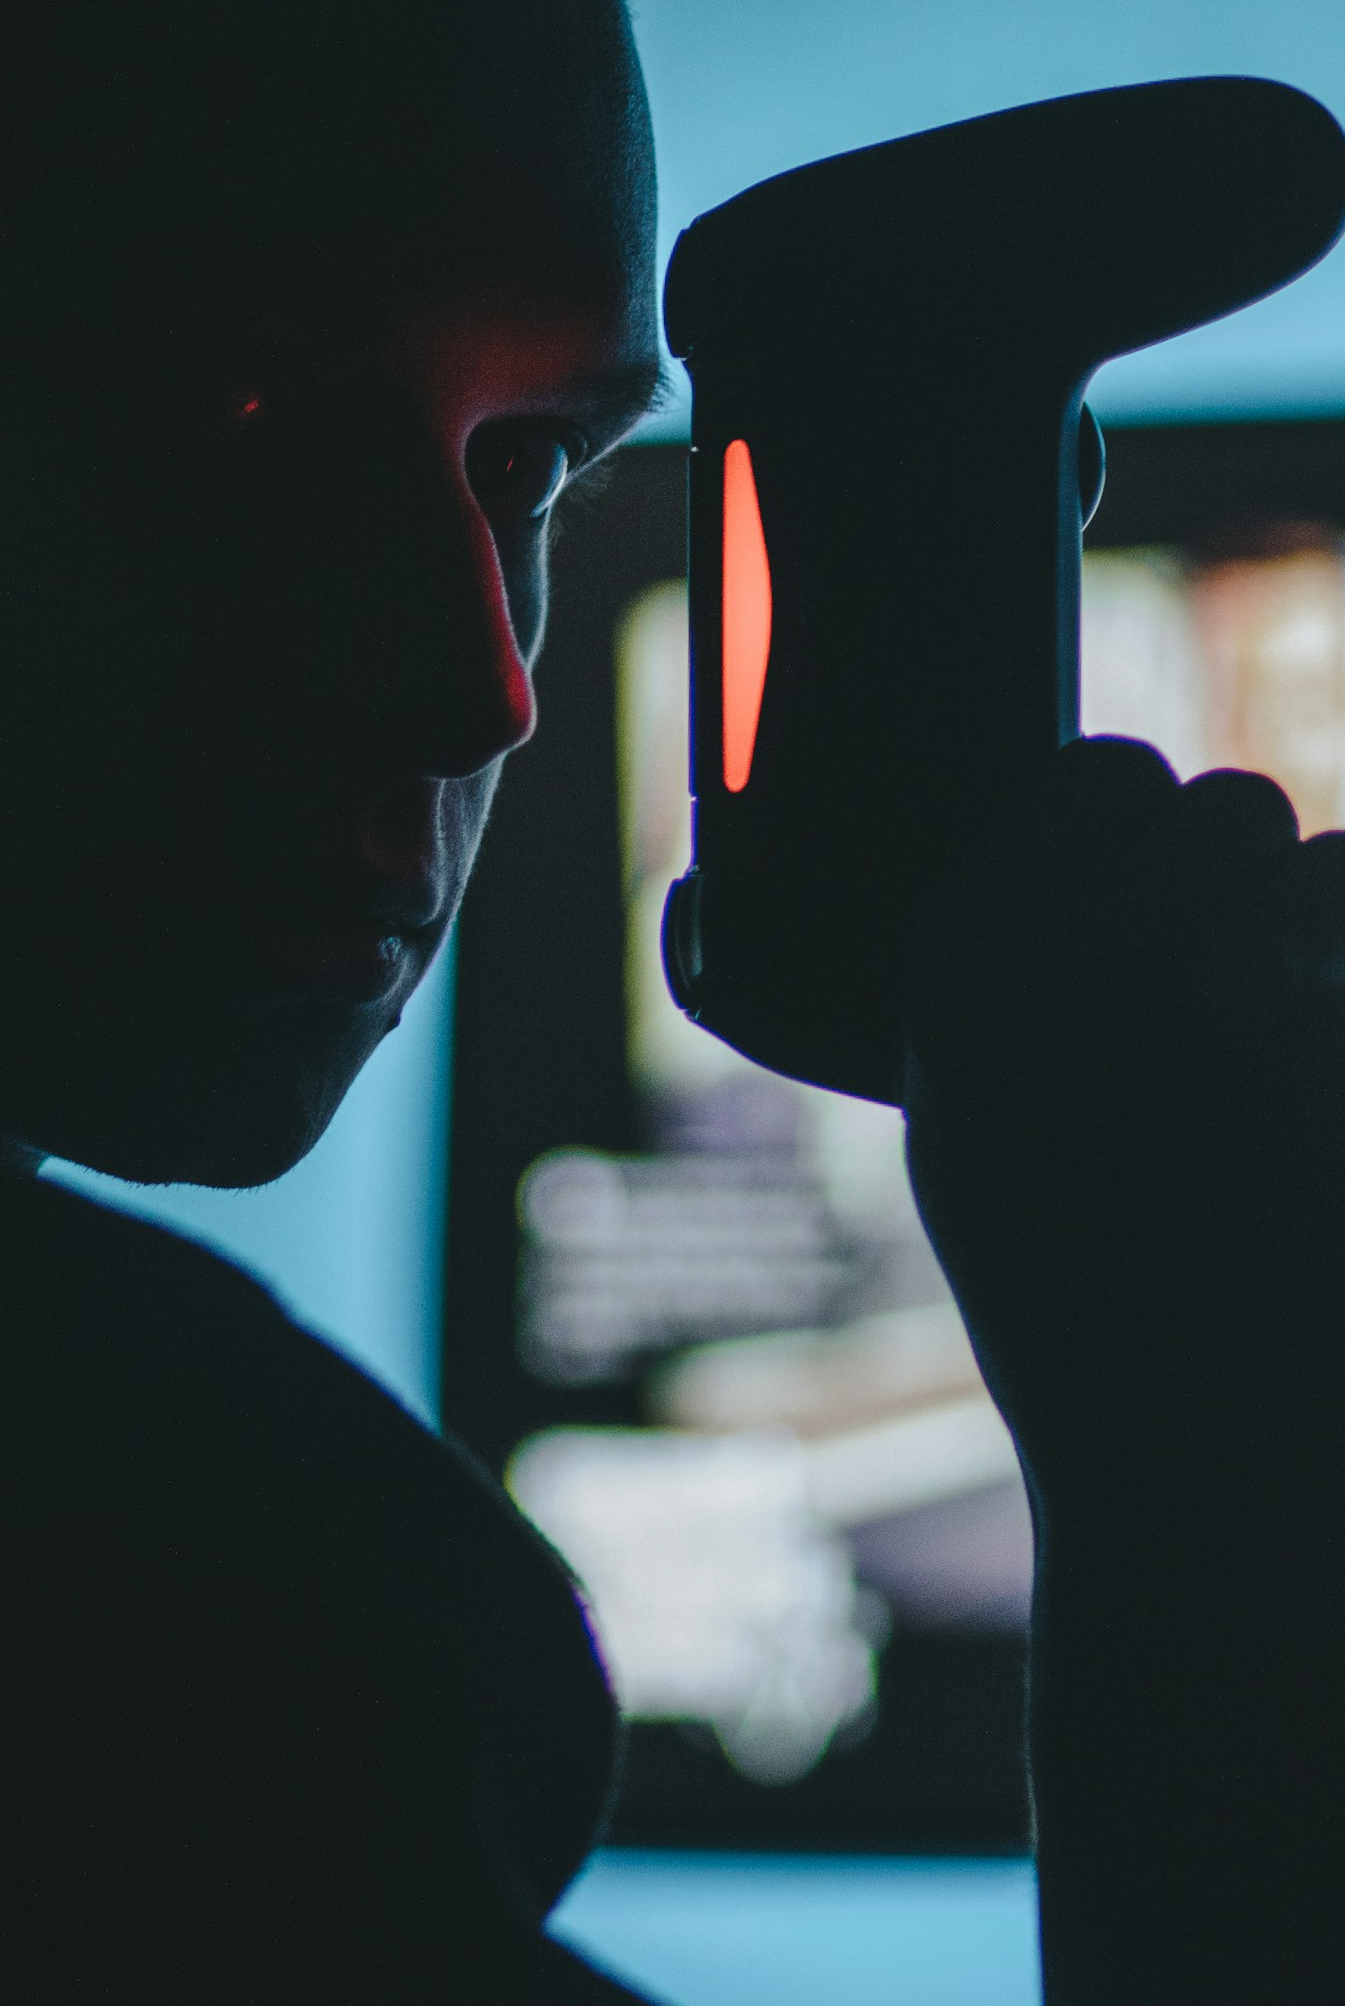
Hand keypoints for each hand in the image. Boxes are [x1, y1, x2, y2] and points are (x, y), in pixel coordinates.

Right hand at [901, 735, 1344, 1515]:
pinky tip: (1324, 1100)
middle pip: (1232, 808)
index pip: (1106, 774)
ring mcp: (1240, 1009)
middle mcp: (1093, 963)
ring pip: (1338, 874)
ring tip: (1294, 1073)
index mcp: (972, 969)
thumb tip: (1093, 821)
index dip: (1154, 828)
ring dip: (1332, 944)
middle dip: (1255, 889)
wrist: (1214, 1504)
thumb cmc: (1089, 1326)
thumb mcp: (971, 1144)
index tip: (1168, 903)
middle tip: (1244, 1009)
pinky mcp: (1342, 1053)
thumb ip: (1000, 980)